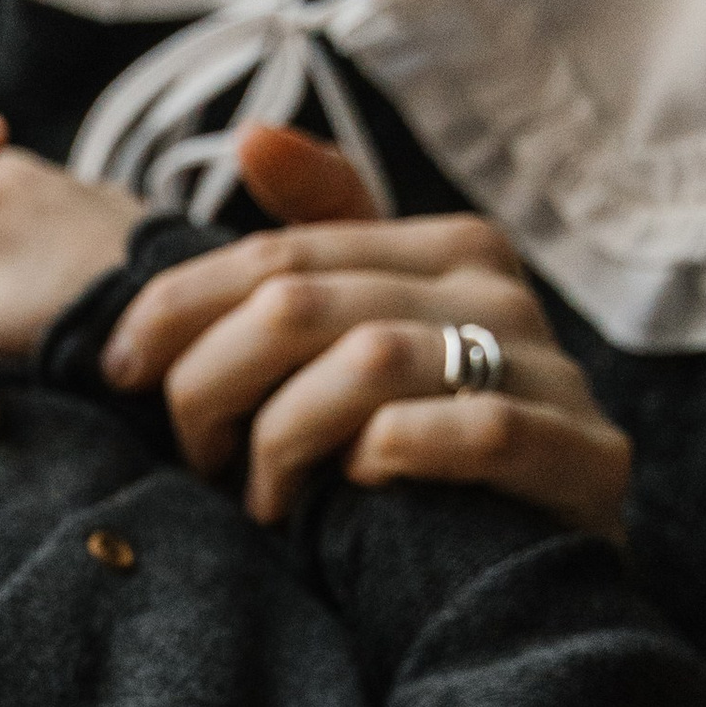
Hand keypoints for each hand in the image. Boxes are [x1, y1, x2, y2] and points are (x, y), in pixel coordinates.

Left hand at [101, 124, 633, 540]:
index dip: (177, 308)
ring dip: (285, 436)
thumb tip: (252, 137)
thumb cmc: (432, 450)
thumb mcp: (365, 339)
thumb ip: (315, 243)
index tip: (120, 368)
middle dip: (214, 381)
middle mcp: (500, 291)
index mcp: (446, 248)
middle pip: (304, 304)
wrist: (541, 569)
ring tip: (263, 498)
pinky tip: (351, 489)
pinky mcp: (584, 457)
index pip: (278, 252)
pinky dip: (387, 456)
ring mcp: (551, 371)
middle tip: (194, 453)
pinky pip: (470, 431)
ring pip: (370, 361)